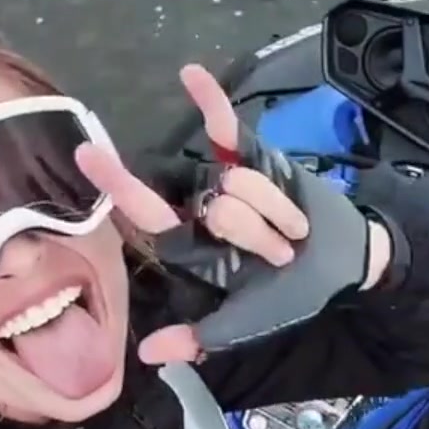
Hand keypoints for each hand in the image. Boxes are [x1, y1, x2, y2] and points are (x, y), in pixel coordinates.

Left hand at [76, 64, 313, 366]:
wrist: (342, 262)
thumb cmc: (290, 295)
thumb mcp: (247, 323)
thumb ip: (201, 339)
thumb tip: (145, 355)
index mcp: (189, 248)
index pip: (146, 213)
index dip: (117, 184)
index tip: (86, 152)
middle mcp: (197, 209)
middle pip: (210, 203)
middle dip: (253, 229)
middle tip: (280, 254)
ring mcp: (221, 178)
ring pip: (237, 180)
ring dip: (276, 213)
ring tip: (292, 235)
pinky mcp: (251, 156)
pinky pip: (228, 128)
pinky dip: (211, 100)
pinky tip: (191, 73)